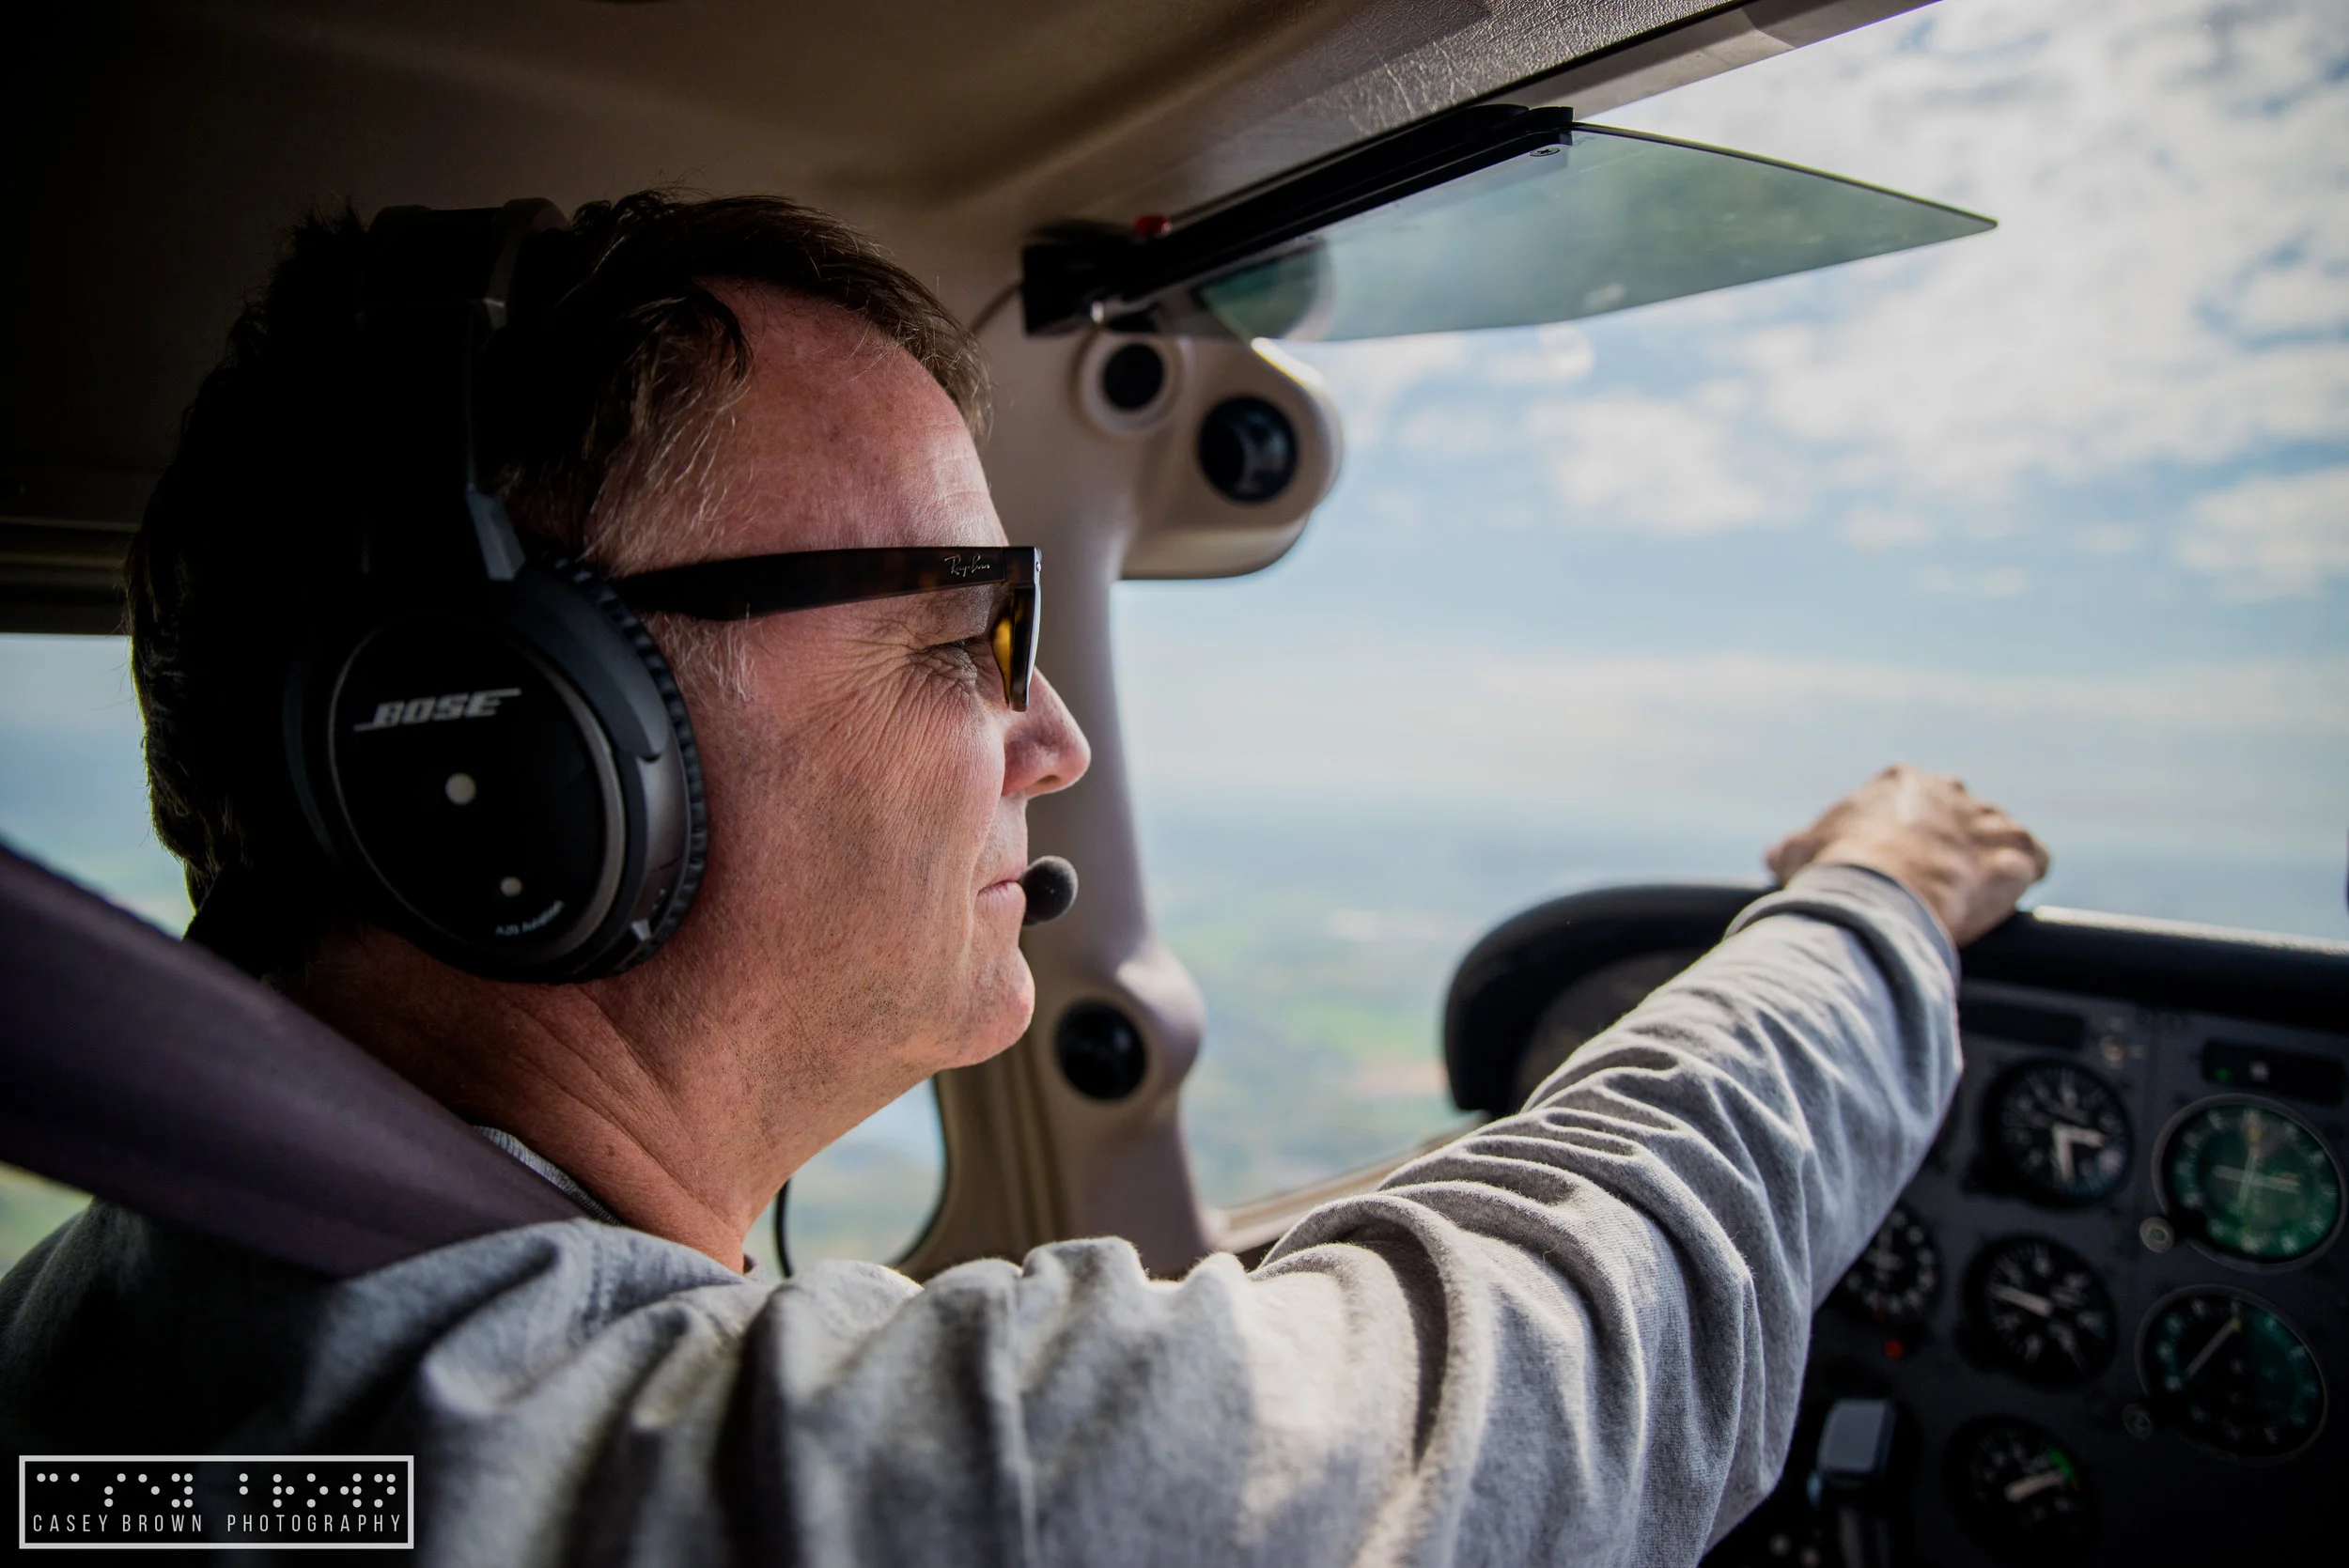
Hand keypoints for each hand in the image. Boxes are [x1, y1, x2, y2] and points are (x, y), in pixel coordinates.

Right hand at [1766, 766, 2049, 945]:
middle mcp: (1947, 790)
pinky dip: (2026, 875)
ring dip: (1991, 857)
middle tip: (1934, 878)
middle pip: (1960, 810)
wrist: (1877, 892)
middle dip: (1951, 839)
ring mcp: (1984, 820)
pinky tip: (2010, 895)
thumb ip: (1793, 849)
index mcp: (1898, 782)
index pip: (1912, 799)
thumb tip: (1778, 858)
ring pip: (2000, 830)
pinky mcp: (2013, 853)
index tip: (1898, 860)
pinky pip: (2035, 859)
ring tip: (1973, 890)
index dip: (1907, 832)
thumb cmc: (1833, 870)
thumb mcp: (1796, 853)